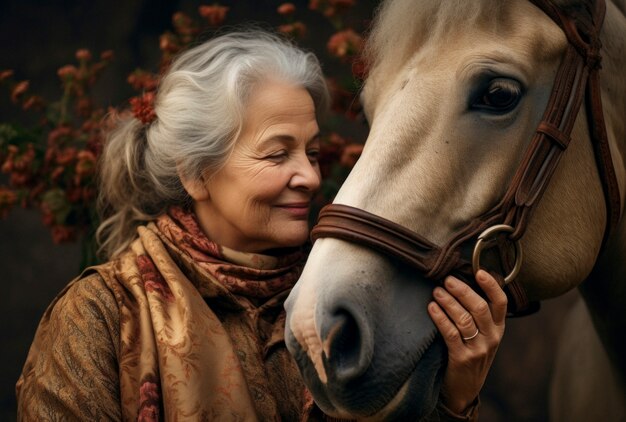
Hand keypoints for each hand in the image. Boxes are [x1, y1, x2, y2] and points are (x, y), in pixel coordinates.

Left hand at [427, 270, 506, 413]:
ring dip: (448, 302)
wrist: (464, 389)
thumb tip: (461, 282)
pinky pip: (450, 334)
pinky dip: (440, 318)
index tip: (478, 271)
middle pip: (480, 308)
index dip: (491, 286)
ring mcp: (478, 349)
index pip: (501, 302)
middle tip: (446, 279)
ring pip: (464, 319)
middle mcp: (492, 337)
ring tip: (436, 291)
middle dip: (462, 291)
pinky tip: (431, 308)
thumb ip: (477, 313)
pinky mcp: (462, 359)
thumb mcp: (481, 335)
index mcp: (498, 328)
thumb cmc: (470, 353)